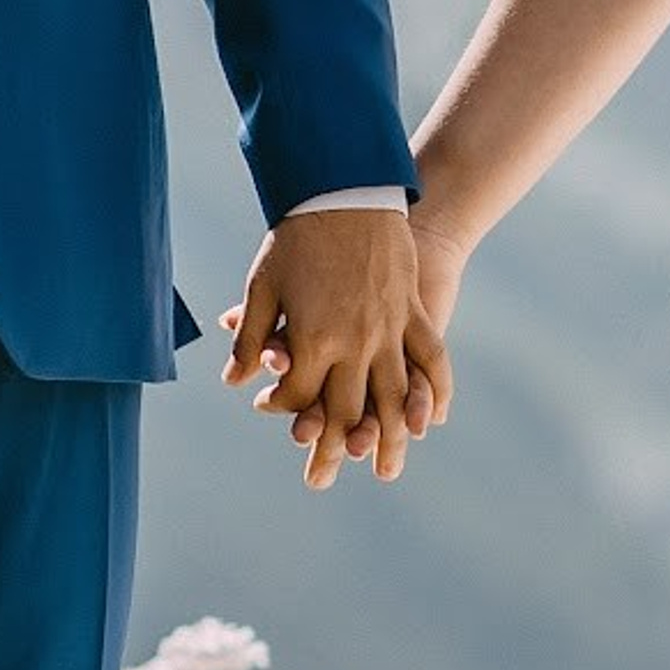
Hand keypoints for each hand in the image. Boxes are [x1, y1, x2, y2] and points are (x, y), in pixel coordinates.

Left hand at [220, 210, 446, 489]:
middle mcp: (355, 343)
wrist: (347, 189)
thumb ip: (251, 338)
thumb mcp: (264, 284)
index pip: (297, 396)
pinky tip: (432, 418)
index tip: (271, 410)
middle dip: (331, 449)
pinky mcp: (414, 311)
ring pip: (393, 398)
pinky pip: (430, 360)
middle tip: (320, 481)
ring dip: (389, 439)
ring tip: (385, 471)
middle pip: (347, 411)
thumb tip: (235, 382)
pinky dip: (434, 392)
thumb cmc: (297, 236)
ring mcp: (390, 329)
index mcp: (312, 340)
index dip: (283, 409)